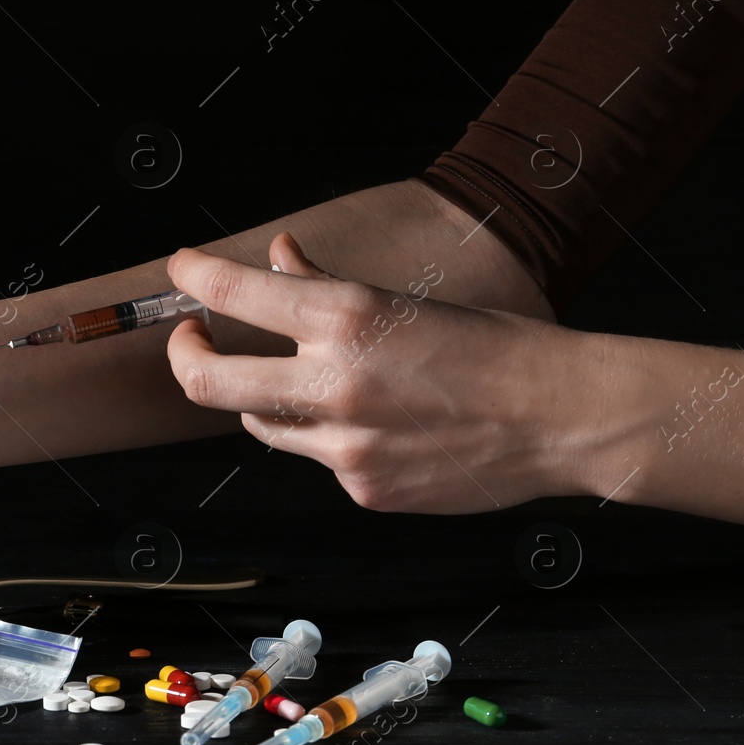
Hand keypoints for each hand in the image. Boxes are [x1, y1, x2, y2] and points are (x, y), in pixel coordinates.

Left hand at [164, 232, 584, 512]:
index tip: (181, 269)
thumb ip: (324, 287)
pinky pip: (316, 458)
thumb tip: (277, 256)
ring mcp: (344, 445)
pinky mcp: (362, 489)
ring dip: (264, 399)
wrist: (561, 416)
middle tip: (189, 339)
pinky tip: (378, 426)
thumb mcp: (402, 301)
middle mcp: (334, 383)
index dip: (193, 276)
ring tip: (308, 383)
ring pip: (260, 423)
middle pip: (206, 381)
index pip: (233, 292)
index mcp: (345, 319)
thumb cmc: (491, 348)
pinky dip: (328, 438)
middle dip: (185, 355)